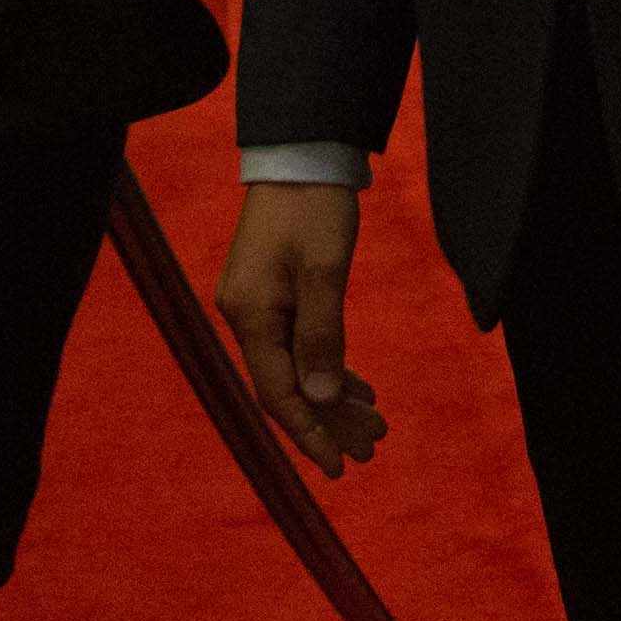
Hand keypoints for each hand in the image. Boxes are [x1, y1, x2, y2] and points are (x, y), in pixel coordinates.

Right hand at [214, 181, 387, 474]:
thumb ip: (322, 336)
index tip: (340, 467)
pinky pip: (299, 345)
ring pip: (297, 368)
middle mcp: (246, 316)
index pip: (279, 393)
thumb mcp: (325, 271)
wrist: (302, 153)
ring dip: (333, 398)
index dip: (310, 433)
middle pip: (289, 387)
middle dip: (331, 421)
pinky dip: (328, 368)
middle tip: (374, 447)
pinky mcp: (272, 293)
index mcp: (251, 315)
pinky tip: (356, 387)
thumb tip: (322, 397)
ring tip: (375, 425)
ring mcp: (257, 305)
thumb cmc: (315, 207)